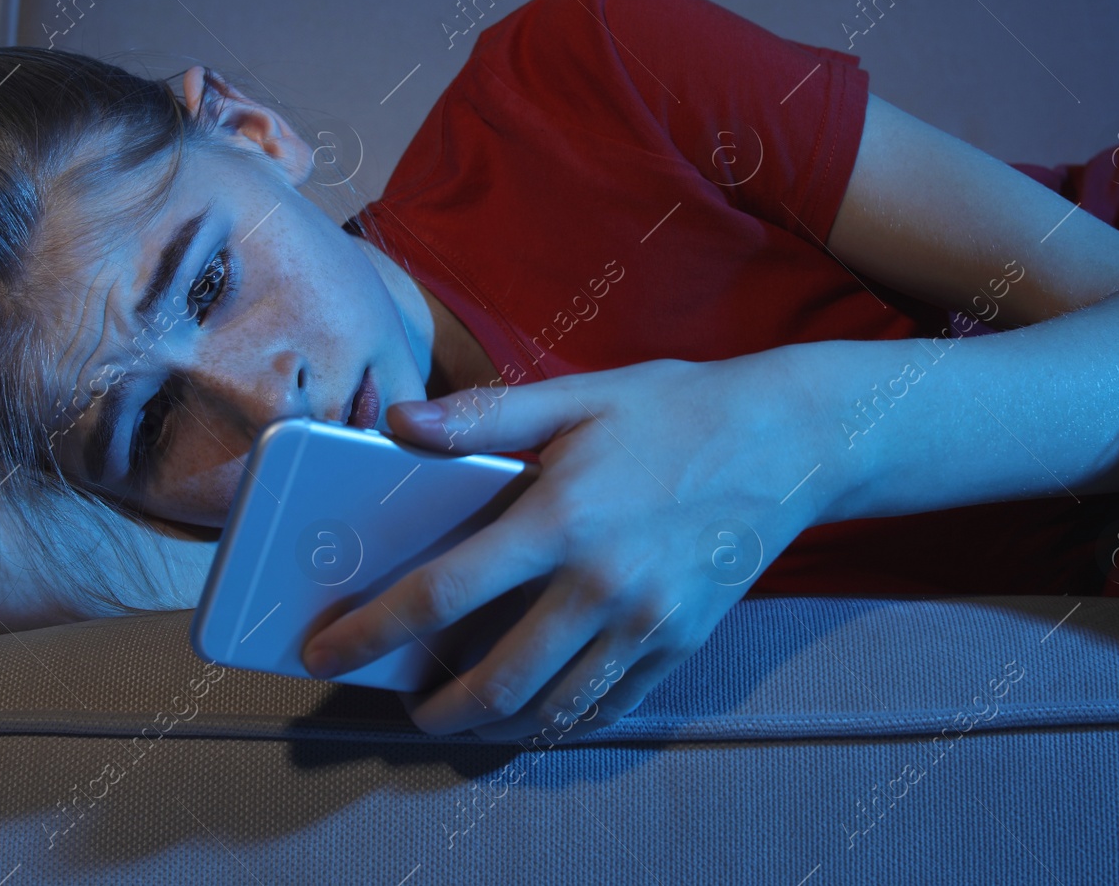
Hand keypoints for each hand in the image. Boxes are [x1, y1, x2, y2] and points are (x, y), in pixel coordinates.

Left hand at [298, 356, 814, 741]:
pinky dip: (563, 717)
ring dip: (494, 723)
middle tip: (404, 704)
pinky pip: (611, 705)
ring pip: (552, 707)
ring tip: (462, 712)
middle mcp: (603, 583)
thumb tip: (398, 422)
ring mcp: (648, 623)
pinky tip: (539, 707)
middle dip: (435, 705)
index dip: (374, 630)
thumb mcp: (580, 396)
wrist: (791, 441)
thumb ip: (485, 416)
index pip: (444, 592)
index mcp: (562, 517)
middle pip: (495, 677)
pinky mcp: (683, 643)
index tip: (327, 652)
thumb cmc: (677, 410)